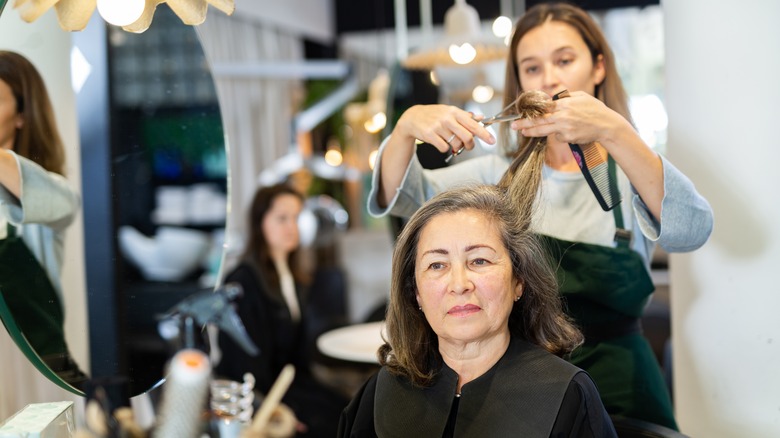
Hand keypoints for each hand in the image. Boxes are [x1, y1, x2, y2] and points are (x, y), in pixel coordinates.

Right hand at [394, 104, 495, 154]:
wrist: (413, 117)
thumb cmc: (434, 115)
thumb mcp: (450, 112)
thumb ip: (465, 116)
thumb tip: (481, 117)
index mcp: (455, 112)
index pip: (473, 124)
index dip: (484, 133)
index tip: (492, 141)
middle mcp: (447, 118)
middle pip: (467, 136)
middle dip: (470, 144)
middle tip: (468, 146)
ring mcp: (438, 126)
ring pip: (455, 143)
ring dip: (456, 147)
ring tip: (452, 143)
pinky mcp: (429, 135)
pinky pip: (444, 148)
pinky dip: (445, 148)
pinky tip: (440, 142)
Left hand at [510, 91, 625, 145]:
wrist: (607, 125)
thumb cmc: (594, 109)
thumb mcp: (580, 96)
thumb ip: (564, 97)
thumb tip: (549, 99)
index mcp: (565, 103)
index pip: (543, 107)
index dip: (531, 111)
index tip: (521, 112)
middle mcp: (563, 116)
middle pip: (539, 120)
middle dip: (525, 123)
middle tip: (514, 126)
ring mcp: (565, 128)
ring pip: (544, 131)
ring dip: (532, 132)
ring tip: (523, 132)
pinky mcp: (568, 137)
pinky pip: (558, 136)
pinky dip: (559, 134)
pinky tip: (568, 131)